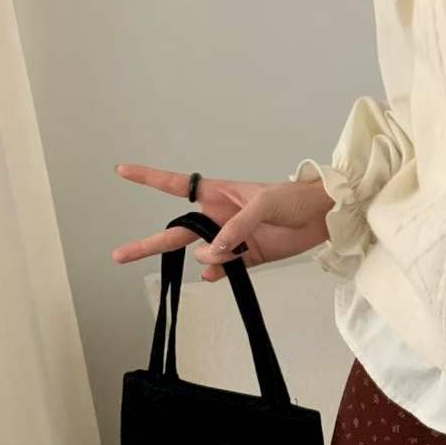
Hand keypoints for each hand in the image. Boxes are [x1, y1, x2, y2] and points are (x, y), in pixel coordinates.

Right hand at [111, 165, 334, 282]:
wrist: (325, 217)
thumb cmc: (294, 198)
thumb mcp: (264, 205)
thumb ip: (237, 228)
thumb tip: (209, 254)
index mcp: (218, 194)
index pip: (175, 185)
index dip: (148, 178)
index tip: (121, 171)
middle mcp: (219, 217)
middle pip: (177, 230)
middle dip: (149, 243)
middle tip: (119, 255)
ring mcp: (232, 239)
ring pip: (201, 253)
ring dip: (203, 259)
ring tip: (228, 254)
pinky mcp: (248, 257)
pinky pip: (223, 269)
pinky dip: (217, 273)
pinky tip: (218, 273)